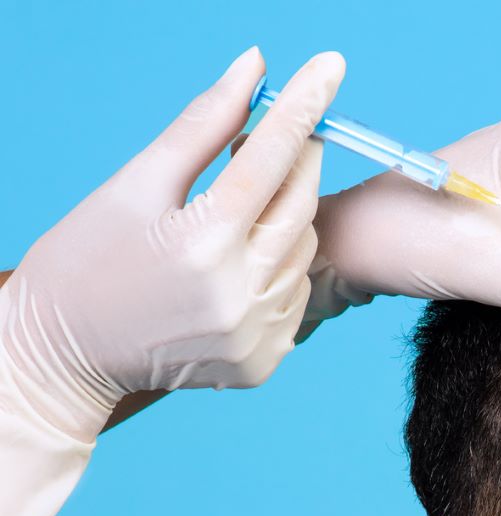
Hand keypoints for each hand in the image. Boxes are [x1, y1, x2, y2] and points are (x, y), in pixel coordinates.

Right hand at [0, 48, 344, 443]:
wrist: (65, 355)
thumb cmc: (88, 259)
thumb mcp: (134, 185)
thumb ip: (202, 127)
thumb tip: (254, 67)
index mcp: (202, 240)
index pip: (272, 156)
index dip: (304, 105)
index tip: (331, 65)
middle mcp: (239, 292)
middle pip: (299, 203)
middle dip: (301, 158)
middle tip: (290, 131)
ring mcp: (256, 334)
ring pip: (301, 250)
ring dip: (285, 216)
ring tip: (240, 209)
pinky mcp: (264, 362)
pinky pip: (294, 295)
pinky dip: (279, 268)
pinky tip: (240, 263)